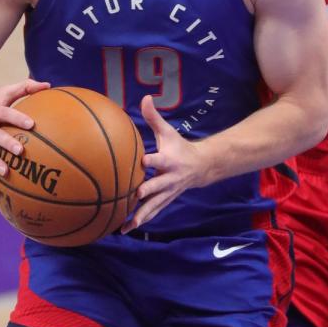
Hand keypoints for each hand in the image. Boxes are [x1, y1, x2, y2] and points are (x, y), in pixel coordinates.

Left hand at [122, 95, 211, 230]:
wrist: (202, 167)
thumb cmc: (179, 147)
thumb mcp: (168, 132)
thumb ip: (154, 117)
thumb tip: (145, 97)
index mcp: (169, 160)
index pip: (159, 160)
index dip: (151, 160)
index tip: (142, 162)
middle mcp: (170, 178)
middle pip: (158, 186)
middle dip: (148, 191)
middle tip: (135, 195)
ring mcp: (168, 192)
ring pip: (154, 205)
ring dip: (141, 215)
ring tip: (127, 225)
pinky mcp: (166, 200)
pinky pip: (152, 212)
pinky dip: (140, 220)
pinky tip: (126, 229)